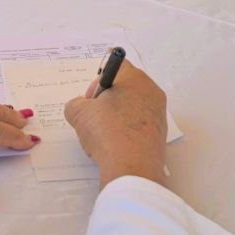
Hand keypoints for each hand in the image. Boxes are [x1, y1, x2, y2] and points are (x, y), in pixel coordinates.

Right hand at [65, 61, 167, 188]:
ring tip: (103, 134)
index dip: (98, 80)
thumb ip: (75, 104)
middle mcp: (151, 91)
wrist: (131, 167)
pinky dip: (126, 130)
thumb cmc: (107, 131)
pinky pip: (138, 125)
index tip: (90, 99)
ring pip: (132, 107)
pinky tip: (114, 145)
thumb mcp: (78, 113)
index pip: (116, 66)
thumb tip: (81, 108)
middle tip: (94, 116)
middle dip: (107, 99)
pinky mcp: (159, 134)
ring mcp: (158, 114)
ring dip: (116, 116)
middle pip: (125, 87)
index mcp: (134, 78)